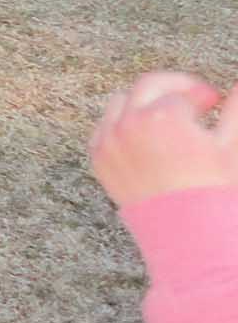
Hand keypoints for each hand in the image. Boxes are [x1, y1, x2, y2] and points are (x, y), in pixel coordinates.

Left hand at [88, 72, 236, 207]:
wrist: (187, 235)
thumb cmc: (213, 191)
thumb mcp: (233, 147)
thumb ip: (236, 109)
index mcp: (163, 116)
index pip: (184, 90)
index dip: (203, 94)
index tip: (214, 100)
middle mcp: (129, 123)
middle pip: (146, 87)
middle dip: (173, 88)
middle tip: (193, 98)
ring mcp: (110, 140)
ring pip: (121, 103)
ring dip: (144, 102)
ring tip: (168, 115)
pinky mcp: (99, 158)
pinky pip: (105, 127)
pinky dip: (123, 123)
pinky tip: (145, 133)